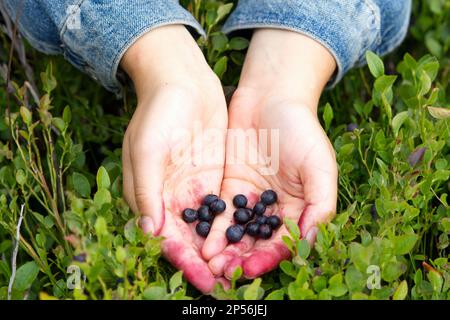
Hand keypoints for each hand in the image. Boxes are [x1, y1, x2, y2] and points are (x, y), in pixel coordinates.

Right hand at [121, 25, 228, 291]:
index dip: (183, 261)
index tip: (203, 279)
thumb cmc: (158, 111)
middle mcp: (173, 198)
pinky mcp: (215, 177)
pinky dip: (234, 226)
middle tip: (227, 285)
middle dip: (206, 263)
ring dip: (223, 250)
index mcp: (151, 196)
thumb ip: (146, 190)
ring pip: (209, 228)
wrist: (182, 80)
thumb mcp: (147, 148)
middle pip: (190, 240)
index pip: (167, 238)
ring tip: (241, 270)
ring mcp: (196, 188)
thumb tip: (150, 231)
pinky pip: (225, 208)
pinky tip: (250, 241)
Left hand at [202, 29, 337, 278]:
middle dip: (242, 259)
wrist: (269, 97)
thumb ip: (321, 203)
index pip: (285, 241)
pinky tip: (202, 240)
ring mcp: (251, 199)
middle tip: (224, 272)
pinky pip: (221, 213)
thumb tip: (311, 242)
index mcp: (300, 207)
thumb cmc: (300, 128)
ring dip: (225, 250)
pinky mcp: (230, 187)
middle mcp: (275, 209)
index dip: (270, 258)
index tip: (252, 269)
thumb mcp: (319, 164)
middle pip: (258, 242)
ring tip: (210, 263)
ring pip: (238, 232)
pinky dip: (213, 228)